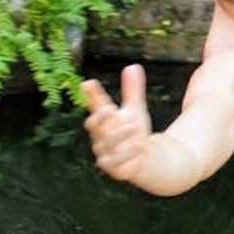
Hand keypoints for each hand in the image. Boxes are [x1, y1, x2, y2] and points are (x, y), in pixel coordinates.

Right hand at [82, 64, 151, 183]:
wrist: (145, 159)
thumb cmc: (134, 132)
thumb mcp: (135, 110)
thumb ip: (133, 90)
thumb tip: (133, 66)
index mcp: (104, 120)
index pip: (94, 106)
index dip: (91, 96)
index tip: (88, 83)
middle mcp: (100, 136)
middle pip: (93, 125)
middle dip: (100, 118)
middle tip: (111, 110)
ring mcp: (105, 153)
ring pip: (105, 143)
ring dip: (120, 135)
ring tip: (134, 127)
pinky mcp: (113, 168)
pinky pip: (114, 162)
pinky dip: (126, 154)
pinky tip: (139, 146)